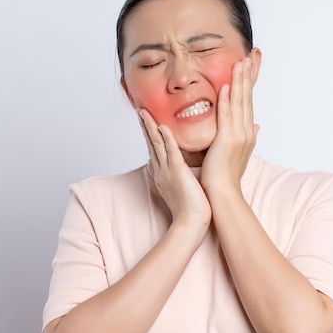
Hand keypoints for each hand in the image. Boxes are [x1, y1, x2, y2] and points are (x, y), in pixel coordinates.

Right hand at [138, 109, 211, 229]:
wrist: (192, 223)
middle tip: (139, 110)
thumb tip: (187, 168)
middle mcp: (161, 170)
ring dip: (150, 127)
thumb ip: (183, 175)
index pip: (155, 148)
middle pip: (151, 143)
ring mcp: (167, 170)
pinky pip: (170, 152)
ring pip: (156, 144)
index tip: (147, 120)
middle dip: (145, 126)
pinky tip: (163, 127)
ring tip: (144, 112)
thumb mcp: (184, 187)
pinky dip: (166, 139)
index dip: (150, 133)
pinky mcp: (177, 172)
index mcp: (163, 173)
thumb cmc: (192, 208)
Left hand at [201, 57, 258, 193]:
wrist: (222, 192)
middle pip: (247, 99)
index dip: (249, 85)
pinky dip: (227, 100)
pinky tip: (226, 86)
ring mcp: (238, 135)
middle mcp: (246, 132)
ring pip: (240, 103)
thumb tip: (256, 126)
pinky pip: (227, 116)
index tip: (249, 68)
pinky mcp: (228, 140)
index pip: (248, 104)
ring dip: (239, 82)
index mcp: (247, 134)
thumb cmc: (225, 176)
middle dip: (247, 77)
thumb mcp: (238, 153)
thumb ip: (245, 137)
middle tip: (248, 57)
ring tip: (240, 63)